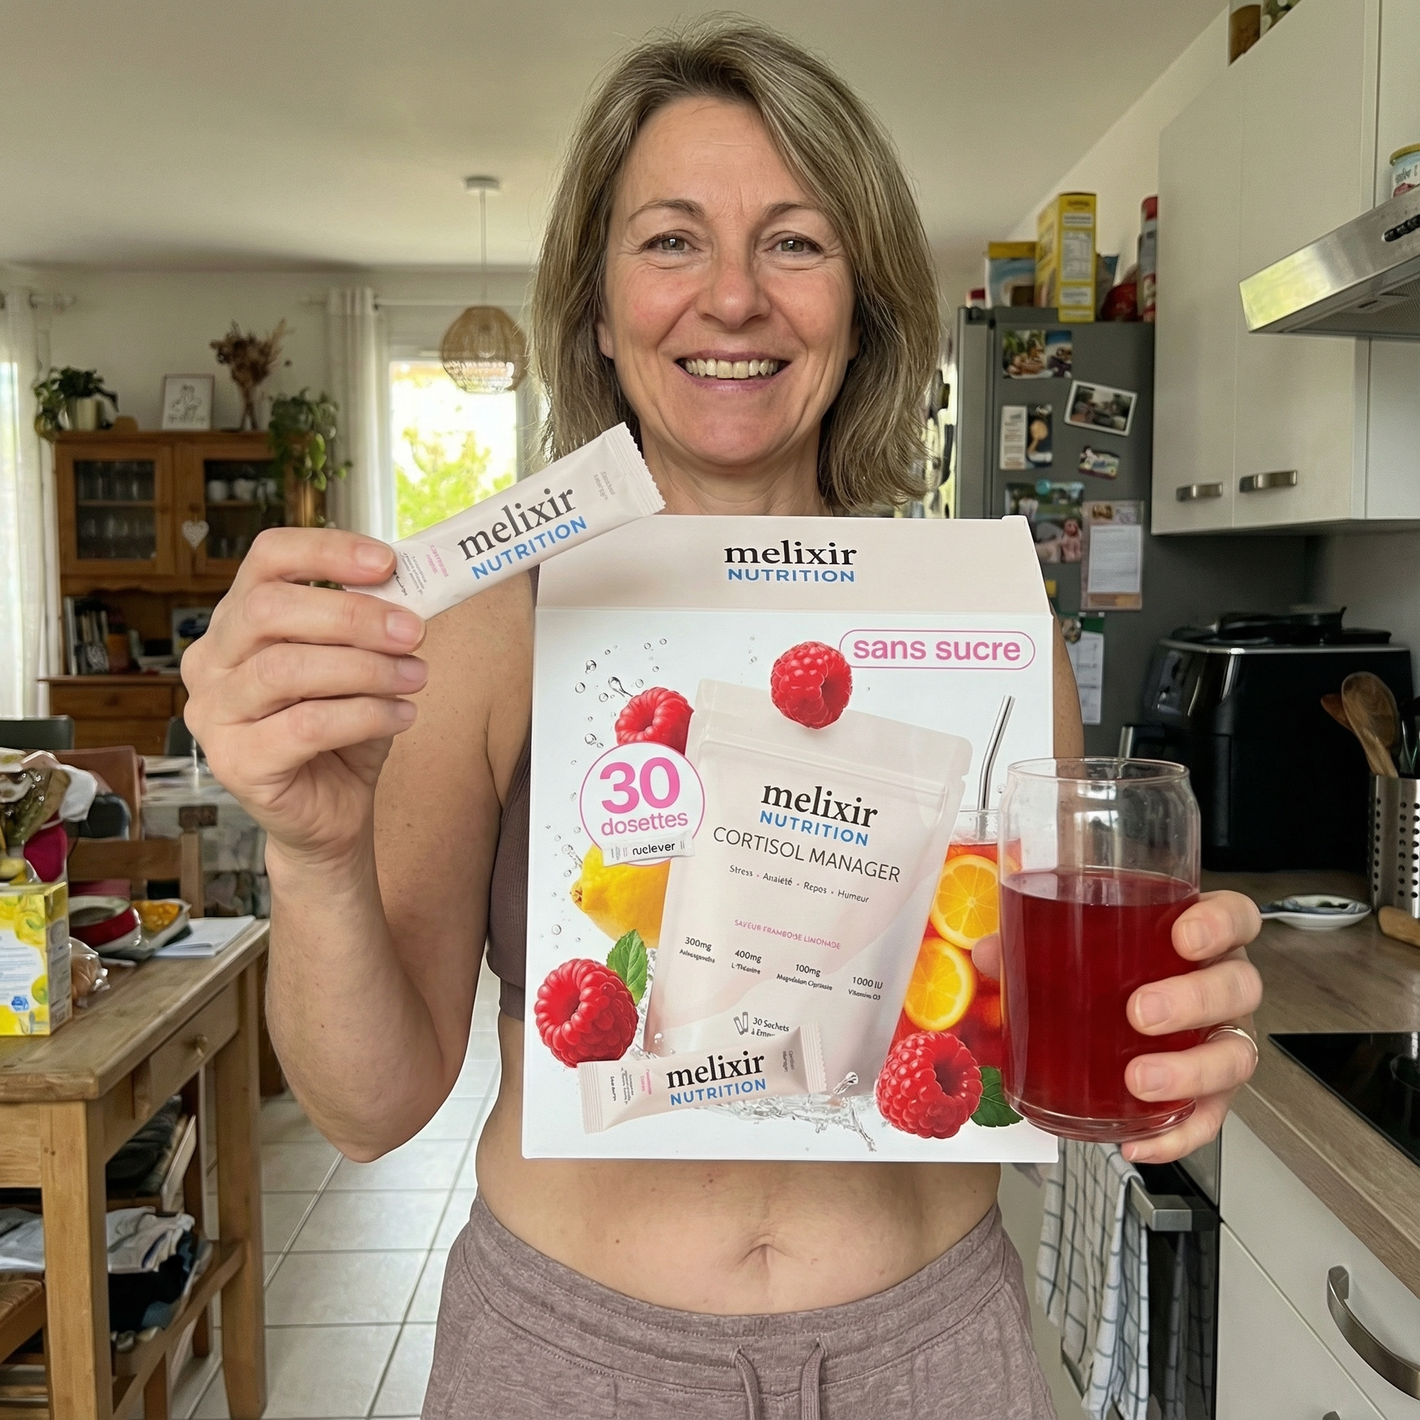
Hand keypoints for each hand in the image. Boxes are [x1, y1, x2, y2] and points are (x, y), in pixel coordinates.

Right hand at [181, 528, 425, 865]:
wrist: (331, 813)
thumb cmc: (342, 729)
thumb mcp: (360, 664)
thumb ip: (372, 625)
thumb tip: (410, 586)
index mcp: (236, 622)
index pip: (266, 560)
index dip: (325, 550)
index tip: (387, 562)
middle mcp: (211, 661)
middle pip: (267, 610)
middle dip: (350, 614)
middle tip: (411, 630)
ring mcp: (214, 713)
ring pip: (285, 669)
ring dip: (365, 667)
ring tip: (416, 676)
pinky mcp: (235, 762)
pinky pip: (305, 726)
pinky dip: (365, 715)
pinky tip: (403, 716)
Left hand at [971, 889, 1262, 1164]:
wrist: (1121, 1017)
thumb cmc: (1110, 970)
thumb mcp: (1074, 948)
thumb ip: (1032, 943)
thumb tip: (990, 954)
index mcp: (1196, 937)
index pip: (1234, 917)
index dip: (1220, 924)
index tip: (1184, 936)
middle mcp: (1220, 985)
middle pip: (1238, 987)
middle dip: (1194, 1000)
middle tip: (1141, 1012)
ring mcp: (1221, 1039)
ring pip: (1236, 1054)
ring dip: (1191, 1071)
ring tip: (1140, 1081)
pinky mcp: (1212, 1091)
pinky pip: (1209, 1118)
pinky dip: (1177, 1135)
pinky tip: (1139, 1140)